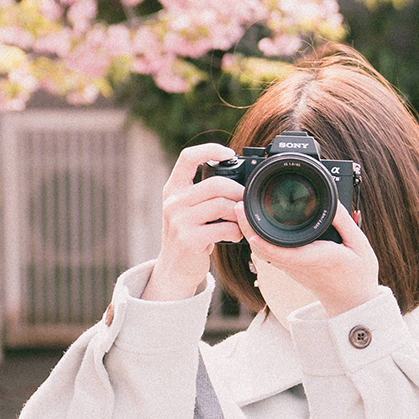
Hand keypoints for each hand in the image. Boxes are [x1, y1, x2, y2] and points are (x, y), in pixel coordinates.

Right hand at [144, 143, 244, 300]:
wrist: (173, 270)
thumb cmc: (188, 236)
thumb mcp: (186, 210)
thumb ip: (202, 193)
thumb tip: (239, 182)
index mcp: (173, 189)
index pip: (187, 158)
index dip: (209, 149)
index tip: (229, 153)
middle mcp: (173, 202)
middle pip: (215, 184)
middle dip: (238, 191)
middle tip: (246, 200)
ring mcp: (179, 221)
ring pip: (221, 205)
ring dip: (238, 213)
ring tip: (240, 221)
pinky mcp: (189, 239)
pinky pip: (223, 228)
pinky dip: (236, 232)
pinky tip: (235, 236)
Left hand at [240, 201, 382, 316]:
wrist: (353, 302)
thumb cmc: (358, 274)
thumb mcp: (360, 245)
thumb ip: (344, 222)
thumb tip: (330, 201)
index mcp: (317, 258)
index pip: (285, 253)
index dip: (266, 243)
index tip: (251, 230)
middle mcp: (299, 264)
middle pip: (266, 249)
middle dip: (249, 229)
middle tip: (238, 207)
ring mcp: (292, 268)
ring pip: (264, 251)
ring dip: (250, 232)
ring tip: (242, 210)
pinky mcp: (290, 268)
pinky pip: (269, 253)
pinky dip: (258, 237)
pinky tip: (255, 223)